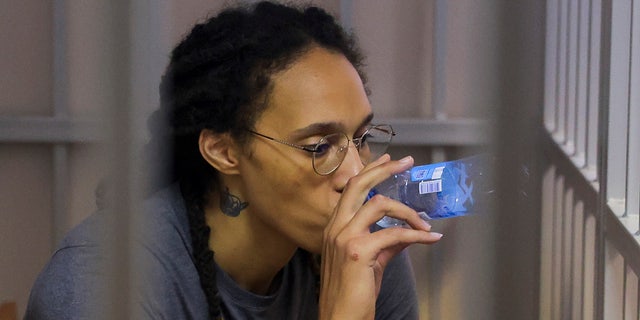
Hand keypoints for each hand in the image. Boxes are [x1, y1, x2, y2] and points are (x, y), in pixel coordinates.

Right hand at [318, 154, 442, 319]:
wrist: (340, 318)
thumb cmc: (352, 294)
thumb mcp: (370, 263)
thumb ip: (386, 245)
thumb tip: (407, 234)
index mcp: (335, 228)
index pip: (352, 189)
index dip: (371, 172)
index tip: (388, 160)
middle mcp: (336, 228)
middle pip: (360, 185)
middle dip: (385, 170)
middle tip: (406, 163)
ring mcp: (344, 237)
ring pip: (379, 204)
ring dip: (408, 211)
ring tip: (424, 222)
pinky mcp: (358, 251)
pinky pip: (393, 234)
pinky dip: (415, 235)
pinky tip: (429, 239)